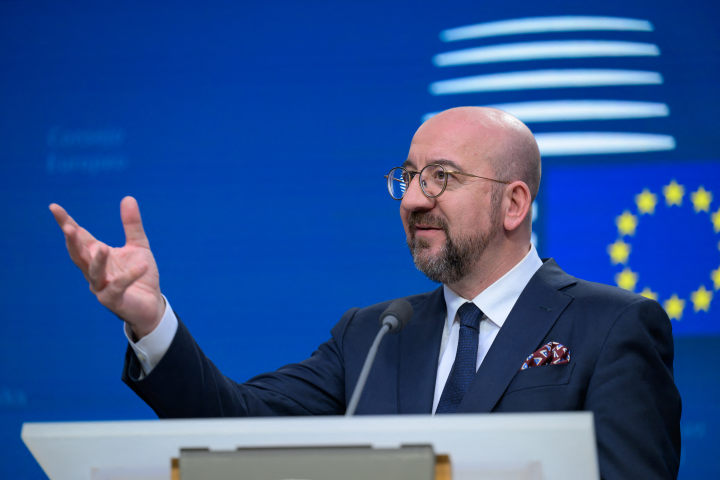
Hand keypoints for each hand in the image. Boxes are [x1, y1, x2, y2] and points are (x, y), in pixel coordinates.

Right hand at [49, 197, 164, 338]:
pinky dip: (130, 276)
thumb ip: (132, 225)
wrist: (152, 304)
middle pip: (79, 255)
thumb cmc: (141, 274)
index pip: (79, 238)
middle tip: (68, 227)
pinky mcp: (115, 300)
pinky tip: (142, 266)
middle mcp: (94, 272)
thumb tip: (128, 197)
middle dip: (72, 242)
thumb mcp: (138, 246)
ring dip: (97, 261)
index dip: (67, 223)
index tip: (54, 207)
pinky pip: (120, 286)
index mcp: (97, 256)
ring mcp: (102, 287)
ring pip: (94, 273)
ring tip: (102, 247)